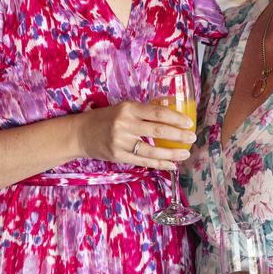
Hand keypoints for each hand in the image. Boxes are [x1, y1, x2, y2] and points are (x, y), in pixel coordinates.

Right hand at [77, 100, 195, 169]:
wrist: (80, 133)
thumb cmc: (105, 119)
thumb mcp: (123, 109)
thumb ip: (143, 112)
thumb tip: (170, 116)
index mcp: (128, 108)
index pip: (157, 113)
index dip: (176, 118)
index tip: (189, 123)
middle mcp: (125, 124)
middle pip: (158, 131)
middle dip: (178, 136)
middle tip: (192, 138)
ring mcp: (121, 141)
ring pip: (152, 150)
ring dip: (171, 153)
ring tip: (185, 154)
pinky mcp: (118, 156)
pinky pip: (143, 162)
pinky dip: (159, 164)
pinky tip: (171, 165)